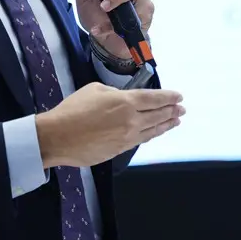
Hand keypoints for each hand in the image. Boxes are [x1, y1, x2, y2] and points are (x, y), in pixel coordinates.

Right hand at [35, 82, 183, 167]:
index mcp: (125, 102)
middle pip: (158, 115)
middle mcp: (131, 120)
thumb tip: (123, 99)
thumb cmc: (73, 110)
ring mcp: (127, 137)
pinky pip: (141, 140)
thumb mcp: (95, 90)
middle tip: (182, 109)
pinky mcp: (120, 150)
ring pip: (153, 130)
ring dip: (166, 124)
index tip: (179, 96)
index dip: (168, 97)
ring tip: (176, 120)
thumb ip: (115, 93)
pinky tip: (155, 132)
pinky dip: (152, 134)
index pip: (154, 98)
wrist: (59, 137)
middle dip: (172, 110)